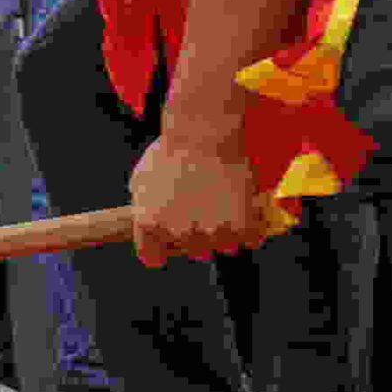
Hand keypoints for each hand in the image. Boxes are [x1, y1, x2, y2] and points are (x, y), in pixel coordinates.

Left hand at [130, 126, 269, 265]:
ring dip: (225, 231)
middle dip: (198, 235)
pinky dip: (250, 228)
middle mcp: (178, 233)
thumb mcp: (141, 179)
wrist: (202, 132)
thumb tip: (145, 224)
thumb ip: (142, 208)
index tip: (169, 241)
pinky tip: (244, 209)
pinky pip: (249, 240)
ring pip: (222, 247)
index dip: (162, 249)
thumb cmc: (170, 150)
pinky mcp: (241, 226)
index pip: (152, 258)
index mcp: (149, 224)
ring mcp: (211, 232)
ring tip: (224, 203)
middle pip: (193, 252)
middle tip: (203, 209)